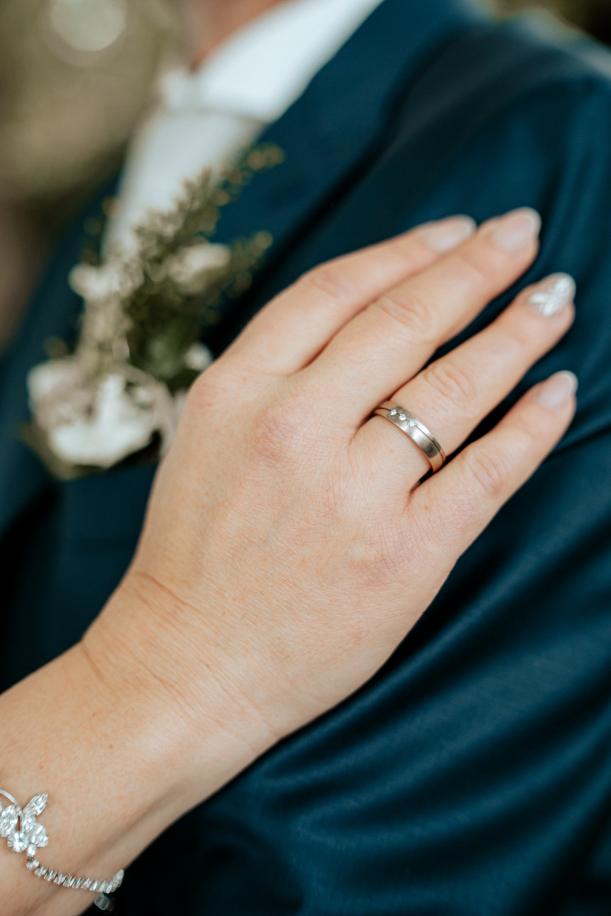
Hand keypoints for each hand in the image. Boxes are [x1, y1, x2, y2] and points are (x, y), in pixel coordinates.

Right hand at [85, 208, 575, 780]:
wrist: (188, 665)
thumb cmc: (195, 551)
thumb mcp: (208, 436)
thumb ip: (275, 374)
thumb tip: (368, 315)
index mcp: (237, 390)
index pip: (337, 292)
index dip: (407, 251)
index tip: (456, 230)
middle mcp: (294, 429)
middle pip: (406, 322)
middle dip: (476, 269)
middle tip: (523, 234)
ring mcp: (352, 494)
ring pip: (456, 387)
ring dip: (517, 332)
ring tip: (554, 298)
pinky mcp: (403, 556)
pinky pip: (485, 471)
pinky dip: (532, 426)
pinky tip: (560, 390)